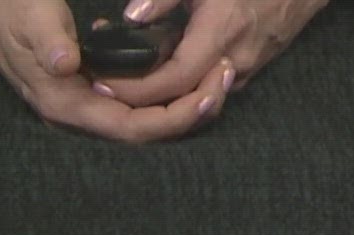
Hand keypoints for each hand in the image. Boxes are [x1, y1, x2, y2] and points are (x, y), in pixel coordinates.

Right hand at [0, 0, 228, 140]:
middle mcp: (80, 114)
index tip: (208, 94)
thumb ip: (46, 39)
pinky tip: (195, 74)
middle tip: (226, 77)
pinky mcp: (95, 92)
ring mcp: (88, 105)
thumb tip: (65, 64)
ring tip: (221, 76)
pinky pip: (142, 105)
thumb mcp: (26, 14)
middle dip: (193, 111)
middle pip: (150, 132)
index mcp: (65, 104)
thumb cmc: (7, 6)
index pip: (134, 130)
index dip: (176, 119)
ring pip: (150, 120)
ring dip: (188, 102)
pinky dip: (171, 92)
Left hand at [93, 0, 323, 108]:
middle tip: (103, 88)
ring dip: (162, 95)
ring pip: (199, 95)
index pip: (175, 78)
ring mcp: (246, 68)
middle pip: (184, 98)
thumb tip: (132, 16)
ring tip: (125, 82)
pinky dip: (183, 86)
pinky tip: (160, 72)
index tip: (103, 85)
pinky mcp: (250, 68)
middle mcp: (236, 61)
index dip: (138, 88)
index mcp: (222, 32)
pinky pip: (212, 86)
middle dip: (143, 100)